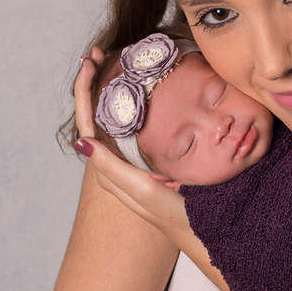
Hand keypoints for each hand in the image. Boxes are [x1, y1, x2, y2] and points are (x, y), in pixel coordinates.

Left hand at [73, 49, 194, 243]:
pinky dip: (130, 102)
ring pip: (112, 118)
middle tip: (97, 53)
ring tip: (110, 61)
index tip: (90, 61)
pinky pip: (132, 125)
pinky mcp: (151, 160)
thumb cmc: (178, 218)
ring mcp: (135, 160)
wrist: (210, 236)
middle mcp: (119, 163)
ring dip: (108, 88)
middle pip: (96, 114)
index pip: (88, 122)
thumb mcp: (144, 192)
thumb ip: (113, 170)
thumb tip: (81, 142)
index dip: (85, 89)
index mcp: (111, 169)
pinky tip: (140, 87)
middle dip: (93, 81)